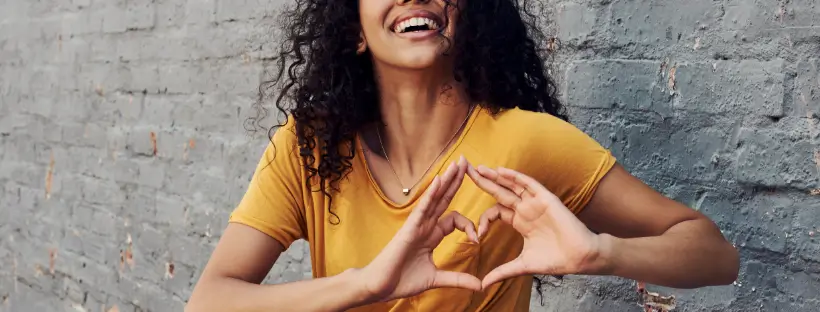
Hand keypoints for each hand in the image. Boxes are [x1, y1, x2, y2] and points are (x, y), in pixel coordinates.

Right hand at [357, 156, 480, 302]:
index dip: (469, 225)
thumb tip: (479, 285)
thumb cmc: (402, 281)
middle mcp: (425, 225)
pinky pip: (423, 207)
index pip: (455, 219)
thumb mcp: (436, 279)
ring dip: (448, 180)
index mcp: (431, 235)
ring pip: (435, 197)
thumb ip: (458, 279)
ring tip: (459, 163)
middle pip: (444, 198)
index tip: (477, 240)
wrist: (380, 287)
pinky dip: (431, 193)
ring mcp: (417, 224)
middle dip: (456, 180)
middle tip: (467, 161)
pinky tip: (440, 179)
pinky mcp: (409, 228)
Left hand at [467, 164, 607, 288]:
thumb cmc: (555, 260)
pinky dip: (515, 177)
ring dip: (495, 176)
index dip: (483, 220)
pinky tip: (500, 171)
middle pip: (499, 192)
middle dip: (482, 182)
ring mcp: (535, 202)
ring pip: (512, 184)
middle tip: (464, 171)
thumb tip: (483, 285)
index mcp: (520, 222)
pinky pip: (528, 184)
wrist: (579, 258)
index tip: (476, 236)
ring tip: (478, 168)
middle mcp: (525, 209)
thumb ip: (502, 272)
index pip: (495, 212)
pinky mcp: (546, 199)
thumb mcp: (522, 265)